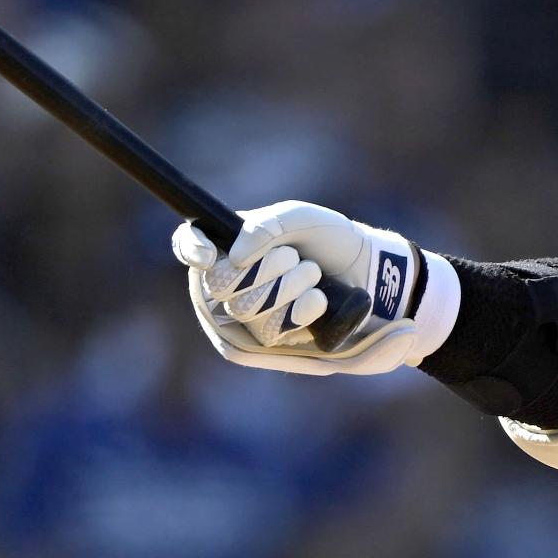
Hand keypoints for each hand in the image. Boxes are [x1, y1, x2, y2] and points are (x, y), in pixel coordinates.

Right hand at [173, 202, 444, 374]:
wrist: (369, 271)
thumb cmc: (329, 238)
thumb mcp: (299, 217)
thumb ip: (264, 226)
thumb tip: (235, 254)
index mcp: (230, 243)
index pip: (188, 243)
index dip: (191, 248)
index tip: (210, 253)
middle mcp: (232, 280)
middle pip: (217, 284)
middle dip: (262, 269)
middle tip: (292, 257)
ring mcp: (250, 313)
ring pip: (245, 309)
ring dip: (286, 287)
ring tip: (313, 274)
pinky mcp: (272, 339)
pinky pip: (268, 332)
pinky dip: (298, 311)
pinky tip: (317, 300)